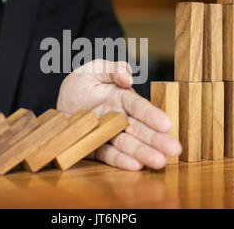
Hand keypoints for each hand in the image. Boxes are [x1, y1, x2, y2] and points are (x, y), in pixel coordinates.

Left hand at [57, 60, 181, 169]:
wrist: (58, 104)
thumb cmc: (80, 84)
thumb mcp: (93, 69)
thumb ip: (112, 69)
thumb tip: (127, 77)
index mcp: (122, 98)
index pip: (139, 107)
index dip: (152, 115)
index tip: (166, 124)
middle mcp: (119, 118)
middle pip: (140, 129)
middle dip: (157, 139)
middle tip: (175, 149)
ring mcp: (109, 134)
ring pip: (128, 144)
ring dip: (143, 153)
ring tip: (159, 162)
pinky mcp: (96, 148)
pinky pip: (108, 154)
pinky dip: (120, 160)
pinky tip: (134, 166)